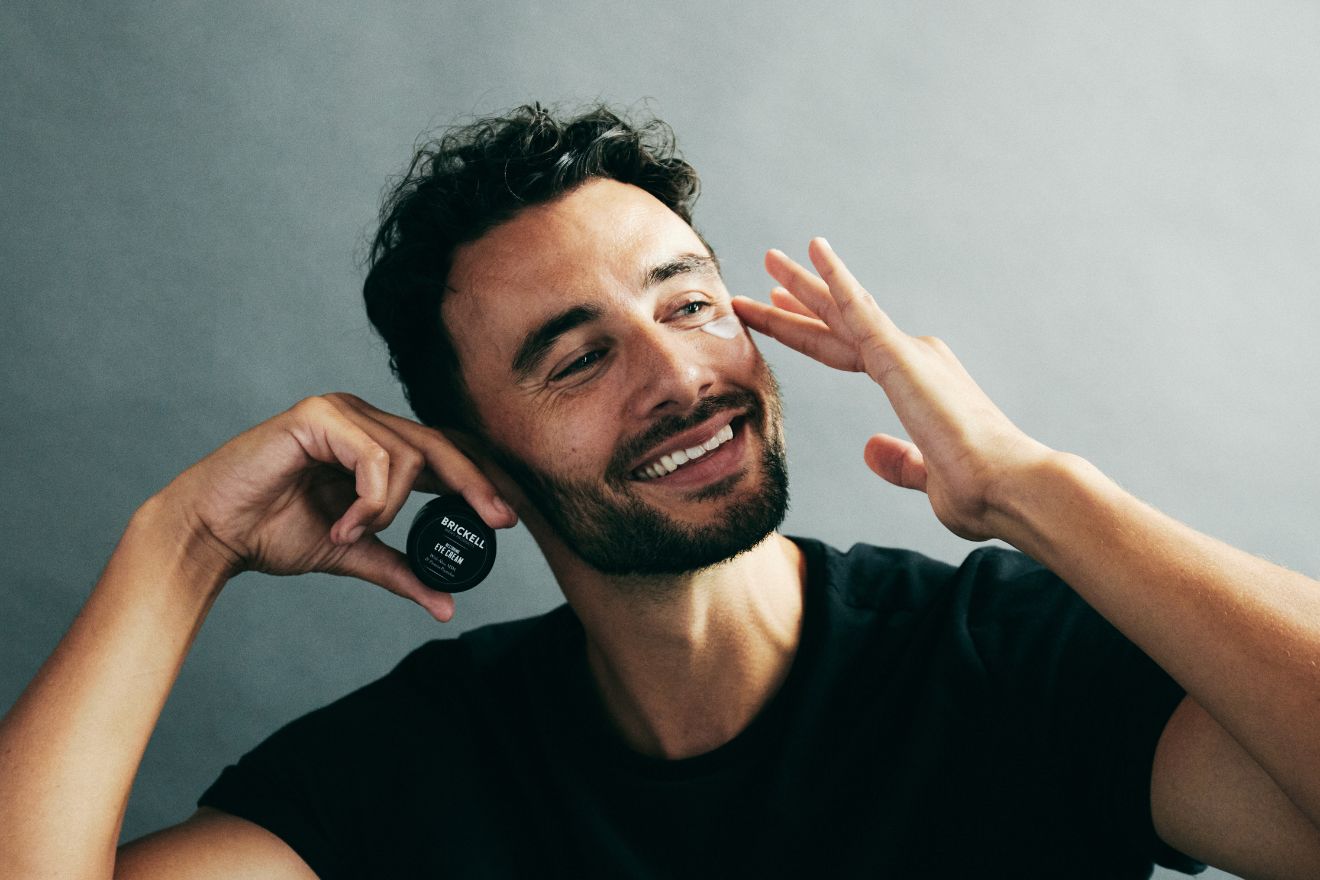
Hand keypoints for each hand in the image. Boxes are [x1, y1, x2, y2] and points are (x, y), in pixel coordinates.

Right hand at [152, 393, 517, 619]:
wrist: (213, 533)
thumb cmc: (272, 532)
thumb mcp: (352, 553)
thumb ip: (398, 569)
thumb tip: (446, 604)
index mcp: (373, 443)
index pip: (442, 453)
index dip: (479, 480)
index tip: (506, 520)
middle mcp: (362, 419)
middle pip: (439, 443)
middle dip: (475, 484)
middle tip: (497, 520)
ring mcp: (341, 411)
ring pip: (408, 454)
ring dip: (391, 508)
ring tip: (354, 535)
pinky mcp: (317, 416)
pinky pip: (374, 457)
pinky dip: (370, 500)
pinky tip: (344, 525)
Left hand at [731, 238, 1052, 540]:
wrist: (1008, 487)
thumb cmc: (979, 489)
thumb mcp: (925, 476)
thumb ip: (898, 461)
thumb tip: (869, 448)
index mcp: (916, 384)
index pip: (850, 351)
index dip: (815, 333)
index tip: (785, 314)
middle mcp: (914, 358)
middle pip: (840, 324)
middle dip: (801, 300)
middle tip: (770, 270)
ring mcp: (908, 353)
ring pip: (840, 311)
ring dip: (803, 283)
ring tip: (771, 258)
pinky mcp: (902, 356)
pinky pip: (859, 309)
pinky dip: (836, 278)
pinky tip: (816, 251)